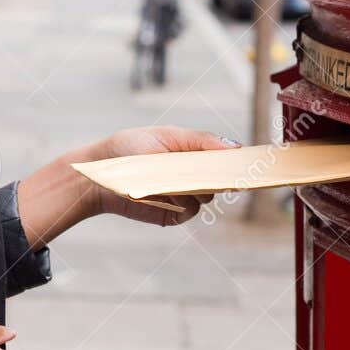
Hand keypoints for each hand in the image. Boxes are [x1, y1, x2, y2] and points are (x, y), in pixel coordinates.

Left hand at [89, 125, 239, 225]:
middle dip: (222, 176)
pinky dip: (184, 203)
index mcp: (194, 153)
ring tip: (179, 179)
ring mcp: (185, 196)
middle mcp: (193, 176)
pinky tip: (168, 194)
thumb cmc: (132, 147)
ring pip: (208, 196)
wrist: (101, 174)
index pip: (225, 157)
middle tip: (219, 170)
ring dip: (199, 189)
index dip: (238, 160)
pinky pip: (191, 211)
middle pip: (222, 179)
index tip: (248, 160)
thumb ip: (201, 140)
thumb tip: (235, 146)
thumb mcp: (167, 135)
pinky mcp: (174, 214)